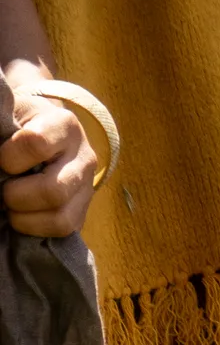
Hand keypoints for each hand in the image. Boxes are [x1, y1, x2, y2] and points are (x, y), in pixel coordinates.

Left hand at [0, 73, 95, 241]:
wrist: (45, 135)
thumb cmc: (18, 124)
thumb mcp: (10, 114)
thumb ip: (0, 127)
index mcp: (63, 125)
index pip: (36, 145)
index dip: (7, 157)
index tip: (1, 155)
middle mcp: (84, 157)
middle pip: (53, 191)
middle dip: (15, 195)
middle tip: (3, 187)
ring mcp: (87, 187)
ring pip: (60, 218)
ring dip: (23, 217)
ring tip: (12, 203)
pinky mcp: (83, 210)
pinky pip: (62, 230)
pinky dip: (34, 228)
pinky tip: (23, 213)